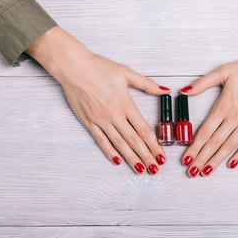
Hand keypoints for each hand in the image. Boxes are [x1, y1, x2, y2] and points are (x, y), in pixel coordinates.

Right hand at [26, 27, 169, 174]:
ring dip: (131, 158)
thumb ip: (147, 84)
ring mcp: (101, 121)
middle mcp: (115, 115)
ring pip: (119, 144)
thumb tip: (165, 90)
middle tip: (155, 169)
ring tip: (141, 170)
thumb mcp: (126, 73)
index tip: (161, 156)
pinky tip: (118, 161)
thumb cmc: (99, 68)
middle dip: (146, 156)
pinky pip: (101, 141)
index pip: (144, 130)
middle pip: (134, 141)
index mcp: (126, 104)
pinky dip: (110, 152)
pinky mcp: (89, 123)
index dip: (154, 145)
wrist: (73, 67)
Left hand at [180, 32, 237, 176]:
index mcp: (223, 106)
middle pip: (214, 143)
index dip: (194, 147)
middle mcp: (234, 118)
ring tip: (206, 172)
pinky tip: (231, 164)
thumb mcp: (223, 71)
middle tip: (192, 172)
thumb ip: (202, 83)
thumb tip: (184, 91)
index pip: (205, 131)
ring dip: (216, 160)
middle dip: (201, 159)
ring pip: (229, 146)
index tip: (186, 158)